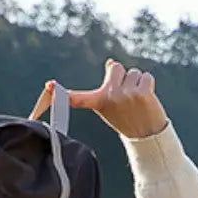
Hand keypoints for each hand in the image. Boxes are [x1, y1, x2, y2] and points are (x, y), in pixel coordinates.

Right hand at [48, 60, 168, 138]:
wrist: (146, 135)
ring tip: (138, 100)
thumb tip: (111, 62)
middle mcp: (109, 98)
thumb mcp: (112, 102)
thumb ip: (109, 84)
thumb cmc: (128, 117)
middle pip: (115, 67)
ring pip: (133, 72)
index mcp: (98, 102)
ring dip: (137, 82)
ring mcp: (125, 95)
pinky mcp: (142, 93)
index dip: (64, 93)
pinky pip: (146, 77)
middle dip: (122, 76)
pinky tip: (147, 99)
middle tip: (127, 96)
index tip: (49, 87)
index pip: (79, 97)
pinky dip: (148, 85)